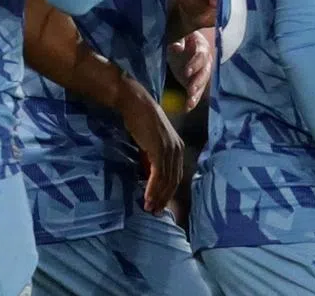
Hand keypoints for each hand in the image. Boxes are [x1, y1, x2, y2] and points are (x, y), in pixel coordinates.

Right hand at [114, 73, 183, 213]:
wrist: (136, 104)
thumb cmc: (141, 121)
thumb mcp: (151, 142)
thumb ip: (153, 158)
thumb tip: (150, 177)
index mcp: (178, 148)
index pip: (176, 176)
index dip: (168, 192)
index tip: (159, 204)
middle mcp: (178, 150)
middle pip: (174, 180)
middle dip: (164, 198)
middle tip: (154, 211)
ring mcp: (170, 149)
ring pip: (167, 180)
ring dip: (157, 196)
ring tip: (149, 207)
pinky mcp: (160, 149)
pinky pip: (159, 174)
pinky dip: (153, 188)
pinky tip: (147, 197)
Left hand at [168, 29, 213, 110]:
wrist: (181, 46)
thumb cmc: (179, 40)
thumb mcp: (176, 37)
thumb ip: (177, 42)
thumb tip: (176, 47)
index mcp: (201, 47)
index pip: (200, 55)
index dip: (195, 64)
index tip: (187, 72)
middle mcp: (205, 61)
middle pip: (204, 72)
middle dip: (198, 82)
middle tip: (190, 90)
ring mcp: (202, 73)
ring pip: (202, 84)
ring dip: (196, 94)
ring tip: (190, 103)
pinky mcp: (197, 83)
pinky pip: (197, 92)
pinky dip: (192, 100)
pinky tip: (187, 108)